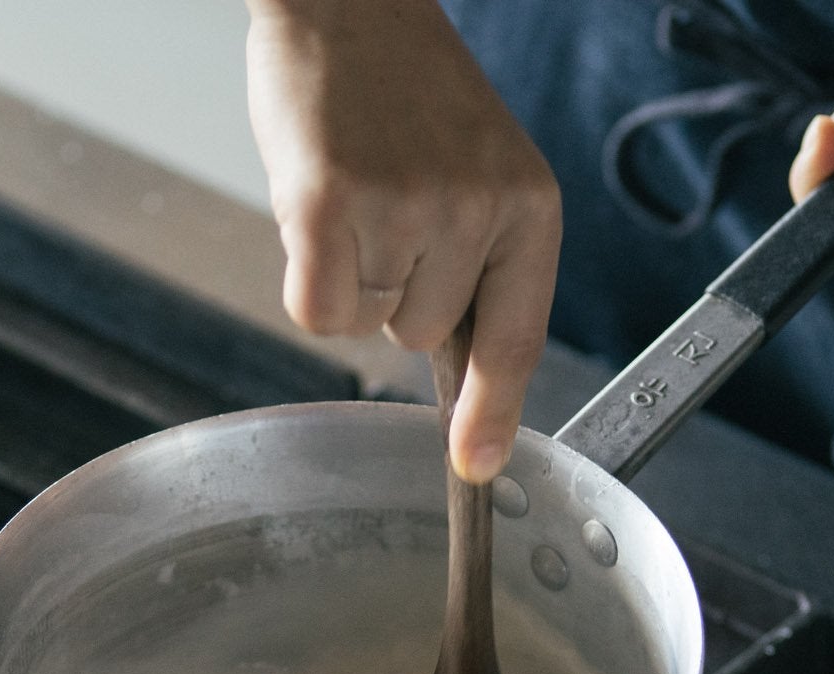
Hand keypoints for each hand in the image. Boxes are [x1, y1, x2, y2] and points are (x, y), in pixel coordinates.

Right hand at [245, 0, 560, 481]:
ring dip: (345, 277)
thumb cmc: (400, 89)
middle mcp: (478, 210)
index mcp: (530, 205)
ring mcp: (406, 208)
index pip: (516, 338)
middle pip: (419, 336)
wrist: (346, 1)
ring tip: (351, 191)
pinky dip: (303, 277)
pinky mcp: (330, 207)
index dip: (493, 413)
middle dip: (389, 291)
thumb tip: (456, 373)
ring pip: (364, 325)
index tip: (478, 466)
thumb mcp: (476, 169)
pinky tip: (313, 208)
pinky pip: (314, 312)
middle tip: (381, 205)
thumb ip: (476, 261)